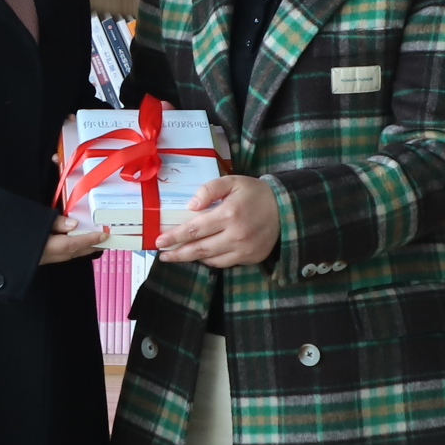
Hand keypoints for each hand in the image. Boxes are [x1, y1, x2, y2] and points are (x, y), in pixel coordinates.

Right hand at [37, 218, 112, 266]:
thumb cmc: (17, 233)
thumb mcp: (36, 223)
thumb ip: (55, 223)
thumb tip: (73, 223)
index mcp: (50, 246)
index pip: (75, 243)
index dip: (91, 239)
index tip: (105, 235)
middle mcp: (51, 255)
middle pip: (78, 251)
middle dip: (94, 246)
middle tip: (108, 240)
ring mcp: (48, 258)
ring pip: (73, 254)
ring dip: (87, 248)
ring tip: (98, 242)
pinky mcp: (45, 258)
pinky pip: (67, 254)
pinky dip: (77, 249)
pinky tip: (79, 245)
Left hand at [148, 175, 280, 268]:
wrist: (286, 209)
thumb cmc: (255, 193)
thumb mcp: (232, 182)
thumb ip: (209, 189)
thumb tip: (190, 207)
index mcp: (229, 214)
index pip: (194, 229)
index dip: (175, 237)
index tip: (158, 241)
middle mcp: (235, 235)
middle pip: (199, 249)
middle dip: (178, 253)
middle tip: (162, 254)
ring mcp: (244, 250)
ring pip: (210, 259)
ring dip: (191, 259)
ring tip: (176, 255)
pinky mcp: (251, 258)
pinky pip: (224, 263)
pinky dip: (209, 260)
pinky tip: (200, 255)